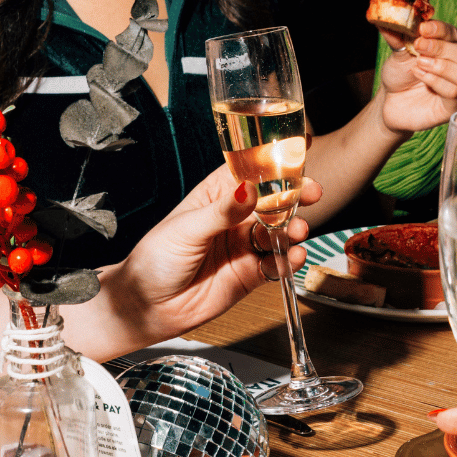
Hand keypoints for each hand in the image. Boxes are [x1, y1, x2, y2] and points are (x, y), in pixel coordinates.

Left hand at [103, 165, 321, 340]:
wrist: (145, 308)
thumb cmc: (154, 261)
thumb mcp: (185, 229)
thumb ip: (221, 212)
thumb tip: (248, 190)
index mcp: (216, 196)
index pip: (250, 171)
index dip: (274, 160)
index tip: (299, 148)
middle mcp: (234, 218)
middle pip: (273, 200)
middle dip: (295, 195)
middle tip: (311, 192)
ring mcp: (244, 245)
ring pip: (279, 231)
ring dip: (294, 228)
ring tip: (297, 231)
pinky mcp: (250, 274)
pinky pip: (276, 263)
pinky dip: (289, 260)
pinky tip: (292, 257)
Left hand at [378, 20, 456, 132]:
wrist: (390, 100)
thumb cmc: (401, 73)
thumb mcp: (399, 49)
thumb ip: (399, 33)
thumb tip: (393, 13)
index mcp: (456, 47)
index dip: (441, 30)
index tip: (422, 28)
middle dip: (442, 48)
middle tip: (418, 47)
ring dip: (444, 67)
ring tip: (420, 63)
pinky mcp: (455, 108)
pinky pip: (455, 93)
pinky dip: (436, 82)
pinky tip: (419, 75)